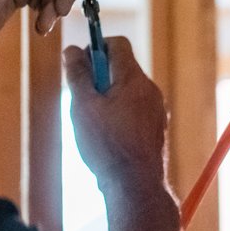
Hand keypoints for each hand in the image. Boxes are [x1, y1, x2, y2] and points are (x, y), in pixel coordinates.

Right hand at [63, 36, 168, 193]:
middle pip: (122, 67)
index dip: (96, 47)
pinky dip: (120, 114)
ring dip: (109, 97)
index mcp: (133, 79)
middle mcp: (150, 90)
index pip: (117, 44)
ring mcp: (156, 109)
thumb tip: (72, 50)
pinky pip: (136, 109)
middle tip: (83, 99)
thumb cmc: (107, 146)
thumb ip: (77, 75)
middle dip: (99, 77)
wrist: (135, 186)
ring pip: (128, 90)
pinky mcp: (157, 128)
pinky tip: (108, 137)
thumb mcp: (83, 106)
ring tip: (94, 124)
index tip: (81, 66)